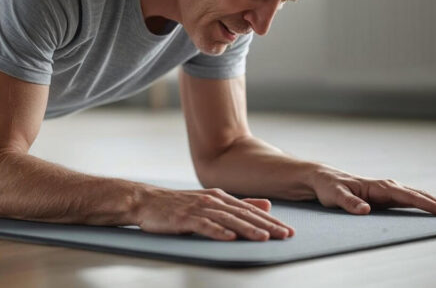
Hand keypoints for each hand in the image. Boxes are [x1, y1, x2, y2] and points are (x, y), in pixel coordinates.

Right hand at [134, 186, 294, 240]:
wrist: (146, 201)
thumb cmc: (178, 204)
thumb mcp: (210, 201)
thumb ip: (238, 204)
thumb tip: (267, 205)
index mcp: (220, 197)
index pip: (251, 210)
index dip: (271, 220)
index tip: (288, 231)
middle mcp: (212, 200)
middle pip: (244, 214)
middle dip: (267, 225)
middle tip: (285, 235)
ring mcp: (198, 208)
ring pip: (228, 220)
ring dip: (247, 229)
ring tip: (264, 237)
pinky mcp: (185, 217)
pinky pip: (204, 225)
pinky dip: (218, 231)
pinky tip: (230, 238)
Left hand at [309, 166, 435, 215]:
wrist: (321, 179)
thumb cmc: (328, 187)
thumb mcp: (334, 195)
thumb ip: (349, 203)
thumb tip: (365, 210)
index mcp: (379, 186)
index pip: (409, 197)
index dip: (430, 204)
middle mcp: (387, 186)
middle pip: (418, 195)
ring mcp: (388, 191)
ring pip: (417, 196)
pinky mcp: (386, 197)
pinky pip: (410, 200)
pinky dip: (425, 203)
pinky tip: (435, 209)